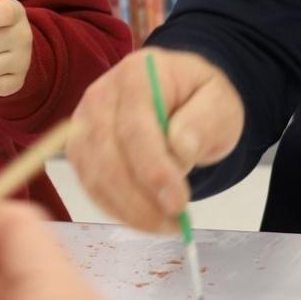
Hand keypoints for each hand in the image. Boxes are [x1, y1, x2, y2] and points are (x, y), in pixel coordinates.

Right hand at [68, 49, 243, 232]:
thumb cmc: (200, 100)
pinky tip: (146, 218)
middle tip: (175, 224)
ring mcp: (84, 122)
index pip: (136, 128)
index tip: (178, 203)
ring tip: (166, 224)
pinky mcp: (80, 149)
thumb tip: (180, 149)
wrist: (180, 98)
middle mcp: (101, 95)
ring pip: (95, 177)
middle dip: (140, 199)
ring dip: (129, 210)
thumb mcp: (220, 104)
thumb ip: (204, 122)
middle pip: (108, 156)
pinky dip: (117, 209)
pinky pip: (91, 187)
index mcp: (138, 74)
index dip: (154, 170)